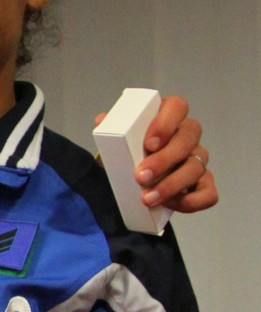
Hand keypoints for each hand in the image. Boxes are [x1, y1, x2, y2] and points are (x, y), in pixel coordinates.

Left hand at [95, 94, 215, 213]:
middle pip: (188, 138)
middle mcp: (187, 134)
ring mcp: (197, 158)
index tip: (148, 144)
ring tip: (147, 198)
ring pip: (196, 168)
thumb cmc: (126, 151)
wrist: (128, 178)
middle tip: (140, 177)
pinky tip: (169, 204)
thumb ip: (111, 128)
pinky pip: (209, 193)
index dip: (165, 124)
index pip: (177, 107)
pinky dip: (191, 201)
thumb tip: (102, 121)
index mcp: (168, 116)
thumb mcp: (115, 138)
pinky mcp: (202, 183)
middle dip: (164, 160)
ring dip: (171, 185)